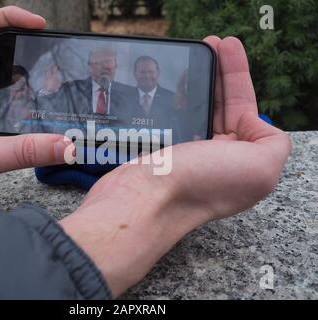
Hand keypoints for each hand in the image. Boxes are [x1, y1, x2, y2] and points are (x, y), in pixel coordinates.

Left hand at [0, 6, 74, 216]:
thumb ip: (24, 152)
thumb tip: (66, 145)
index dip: (11, 18)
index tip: (40, 26)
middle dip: (28, 51)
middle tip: (54, 63)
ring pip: (2, 80)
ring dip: (28, 80)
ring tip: (53, 89)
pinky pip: (3, 104)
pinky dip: (22, 104)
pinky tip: (37, 119)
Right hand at [60, 36, 291, 296]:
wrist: (144, 201)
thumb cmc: (199, 184)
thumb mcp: (259, 167)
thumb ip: (272, 142)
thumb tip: (249, 125)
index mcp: (244, 161)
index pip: (247, 109)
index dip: (238, 75)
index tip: (227, 46)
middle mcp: (217, 158)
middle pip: (222, 105)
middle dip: (218, 72)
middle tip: (209, 43)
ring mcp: (187, 154)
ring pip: (196, 110)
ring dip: (196, 82)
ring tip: (189, 57)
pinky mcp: (160, 151)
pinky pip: (172, 119)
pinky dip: (173, 99)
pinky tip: (167, 84)